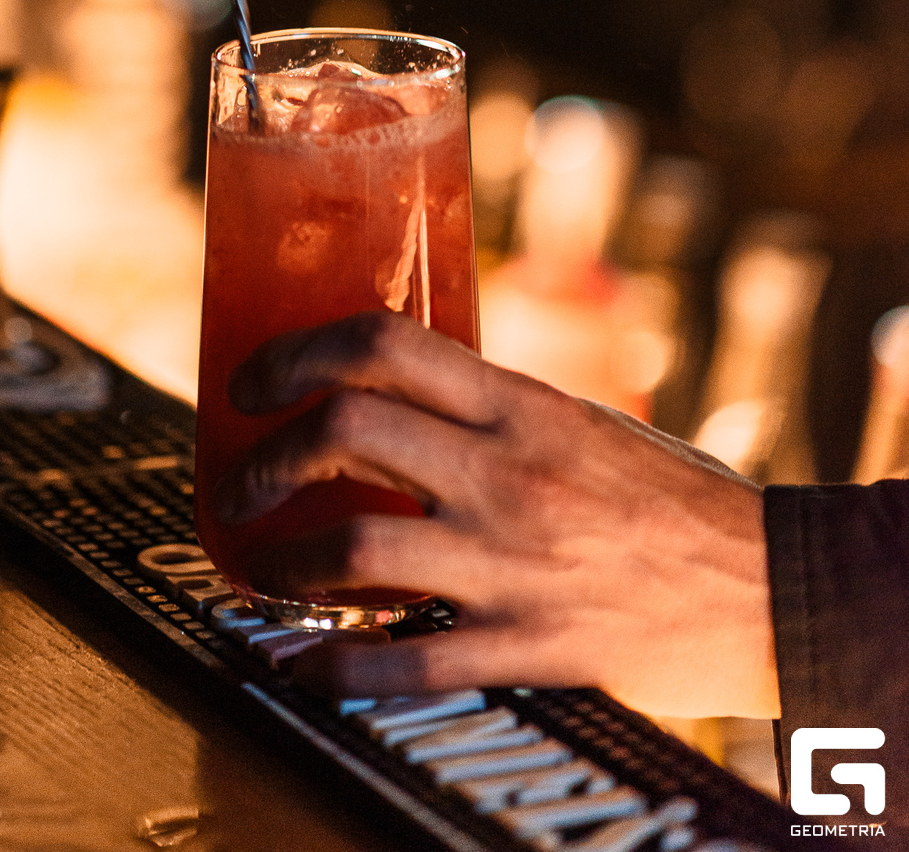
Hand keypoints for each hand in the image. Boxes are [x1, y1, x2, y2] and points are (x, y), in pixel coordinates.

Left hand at [216, 311, 779, 718]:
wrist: (768, 583)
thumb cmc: (671, 497)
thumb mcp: (581, 422)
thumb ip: (494, 412)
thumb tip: (398, 401)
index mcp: (521, 403)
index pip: (383, 344)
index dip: (294, 354)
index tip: (252, 381)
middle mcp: (507, 472)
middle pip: (347, 431)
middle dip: (269, 455)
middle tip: (242, 479)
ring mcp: (514, 562)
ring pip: (358, 545)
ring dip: (284, 560)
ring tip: (260, 567)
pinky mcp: (530, 646)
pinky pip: (412, 663)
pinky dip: (340, 667)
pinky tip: (304, 664)